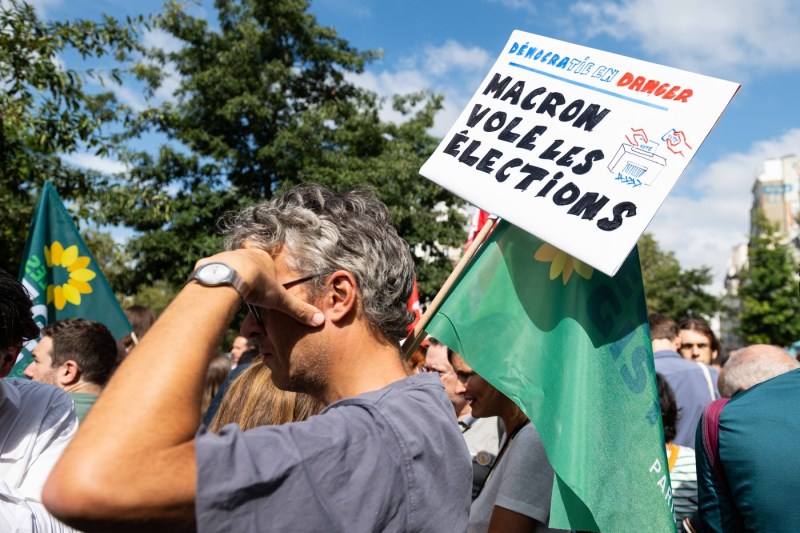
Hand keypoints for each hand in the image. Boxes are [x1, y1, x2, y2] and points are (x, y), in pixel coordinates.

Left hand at [193, 248, 323, 326]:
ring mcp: (226, 256)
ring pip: (230, 266)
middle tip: (249, 290)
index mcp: (263, 257)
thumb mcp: (280, 301)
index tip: (263, 285)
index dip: (266, 275)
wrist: (228, 277)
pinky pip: (212, 271)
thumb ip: (298, 310)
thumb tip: (320, 320)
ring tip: (232, 291)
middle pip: (247, 263)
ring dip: (231, 277)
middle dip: (248, 274)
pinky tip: (216, 290)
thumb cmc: (257, 286)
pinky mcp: (210, 263)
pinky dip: (215, 280)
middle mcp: (244, 253)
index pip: (266, 263)